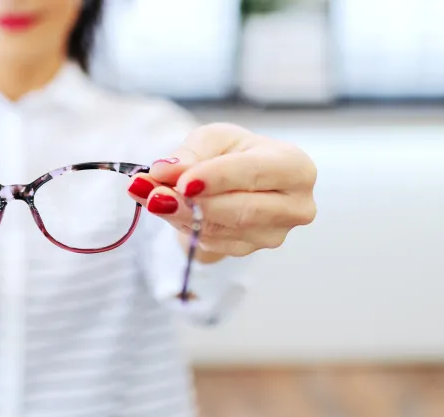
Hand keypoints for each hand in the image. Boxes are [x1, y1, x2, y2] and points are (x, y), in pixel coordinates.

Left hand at [127, 123, 316, 256]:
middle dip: (192, 203)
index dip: (218, 178)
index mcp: (295, 167)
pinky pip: (211, 242)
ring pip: (221, 229)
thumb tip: (164, 171)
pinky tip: (165, 209)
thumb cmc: (234, 154)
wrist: (238, 182)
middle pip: (240, 210)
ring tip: (149, 197)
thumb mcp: (214, 140)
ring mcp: (274, 234)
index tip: (182, 182)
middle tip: (153, 194)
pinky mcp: (250, 250)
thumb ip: (190, 153)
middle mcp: (294, 205)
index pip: (255, 173)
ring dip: (179, 215)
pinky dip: (184, 226)